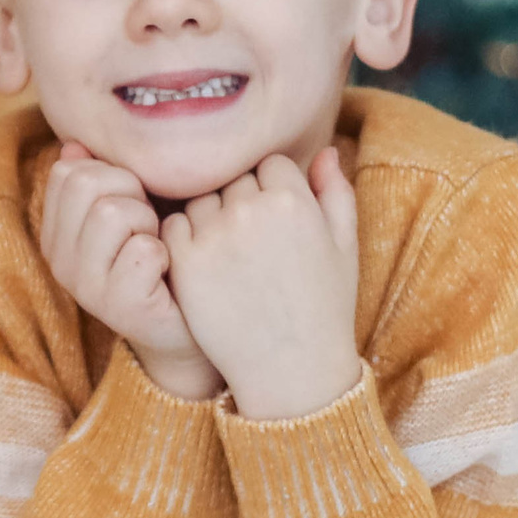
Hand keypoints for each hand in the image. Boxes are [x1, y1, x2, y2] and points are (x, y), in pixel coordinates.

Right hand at [41, 142, 223, 401]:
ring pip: (112, 212)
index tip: (133, 202)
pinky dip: (166, 253)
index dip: (111, 174)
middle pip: (86, 185)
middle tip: (149, 225)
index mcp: (55, 234)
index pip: (67, 171)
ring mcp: (85, 287)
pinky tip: (168, 270)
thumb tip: (73, 145)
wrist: (188, 327)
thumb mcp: (128, 213)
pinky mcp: (120, 308)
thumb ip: (100, 179)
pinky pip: (143, 250)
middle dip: (131, 194)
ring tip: (157, 246)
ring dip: (148, 223)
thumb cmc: (161, 261)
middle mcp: (59, 261)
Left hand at [162, 148, 362, 419]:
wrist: (291, 367)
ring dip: (211, 217)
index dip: (273, 190)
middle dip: (242, 200)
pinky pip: (173, 226)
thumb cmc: (324, 307)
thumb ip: (335, 192)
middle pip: (233, 178)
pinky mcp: (184, 261)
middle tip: (253, 241)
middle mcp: (251, 210)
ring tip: (231, 256)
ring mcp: (214, 234)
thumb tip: (326, 150)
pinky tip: (207, 264)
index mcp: (293, 200)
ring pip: (201, 198)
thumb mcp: (344, 247)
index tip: (277, 220)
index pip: (269, 163)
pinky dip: (184, 238)